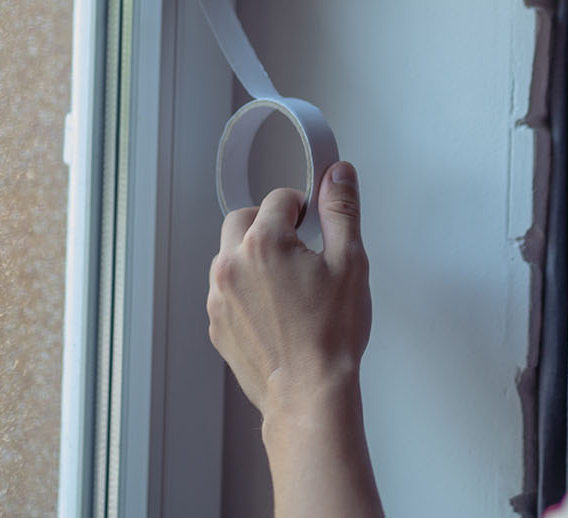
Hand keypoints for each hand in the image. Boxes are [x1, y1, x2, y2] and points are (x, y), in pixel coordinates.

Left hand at [207, 161, 370, 411]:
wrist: (310, 394)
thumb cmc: (331, 334)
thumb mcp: (350, 261)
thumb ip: (341, 209)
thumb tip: (338, 174)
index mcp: (264, 243)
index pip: (279, 198)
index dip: (304, 208)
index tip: (317, 228)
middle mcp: (231, 266)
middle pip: (243, 220)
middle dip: (270, 224)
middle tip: (301, 249)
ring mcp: (218, 298)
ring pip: (230, 255)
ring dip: (254, 257)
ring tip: (290, 285)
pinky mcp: (217, 325)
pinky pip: (226, 290)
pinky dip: (246, 290)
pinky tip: (277, 311)